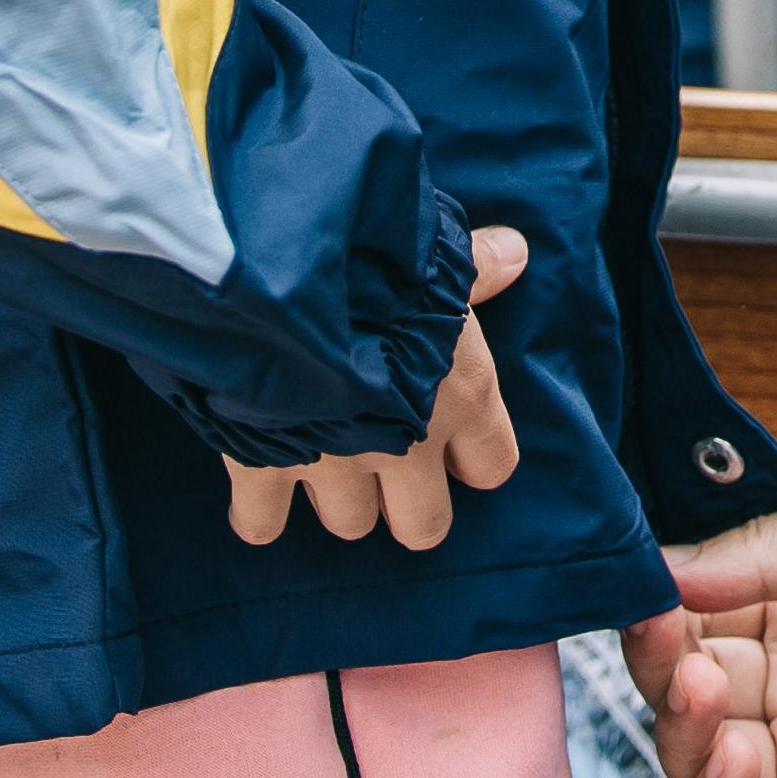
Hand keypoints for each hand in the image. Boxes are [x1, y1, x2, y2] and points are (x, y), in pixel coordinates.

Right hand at [221, 226, 527, 550]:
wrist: (284, 275)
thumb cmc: (377, 261)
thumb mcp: (437, 256)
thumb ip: (476, 265)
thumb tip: (516, 252)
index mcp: (464, 397)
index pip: (493, 467)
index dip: (473, 458)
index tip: (456, 442)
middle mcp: (408, 446)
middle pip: (423, 525)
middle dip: (408, 506)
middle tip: (391, 472)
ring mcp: (335, 466)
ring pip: (350, 524)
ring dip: (340, 500)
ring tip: (326, 459)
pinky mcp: (264, 469)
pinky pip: (262, 524)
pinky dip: (260, 513)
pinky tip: (261, 489)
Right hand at [624, 474, 776, 777]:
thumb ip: (764, 552)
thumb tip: (662, 572)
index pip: (698, 618)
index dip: (659, 609)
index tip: (638, 587)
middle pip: (689, 693)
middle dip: (660, 666)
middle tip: (663, 636)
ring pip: (704, 771)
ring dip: (678, 734)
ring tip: (702, 687)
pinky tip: (730, 750)